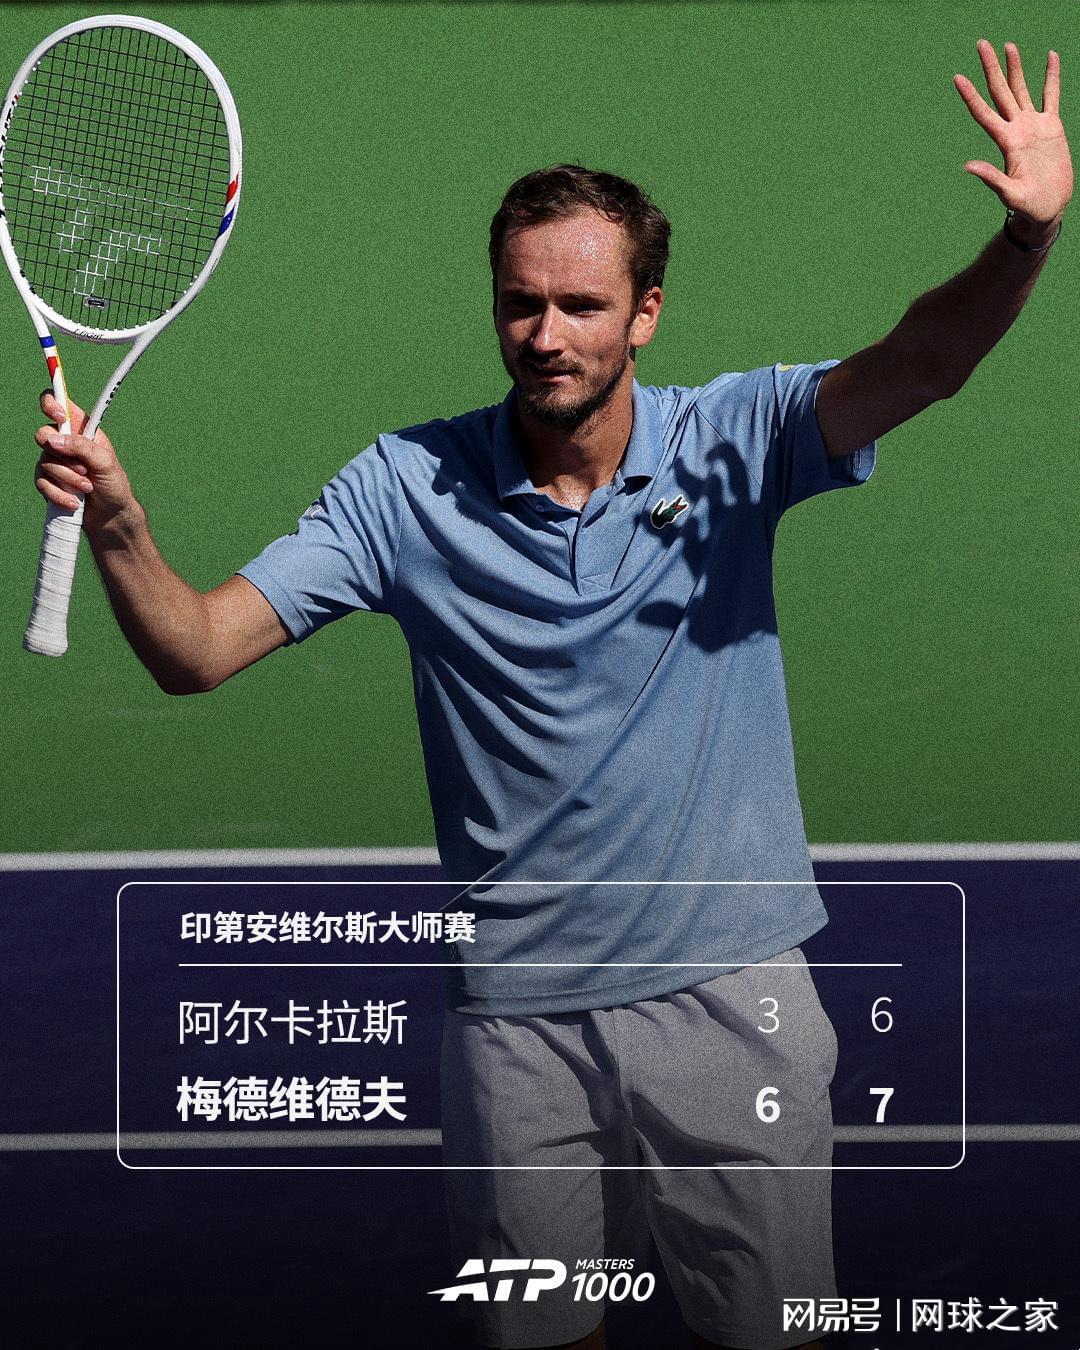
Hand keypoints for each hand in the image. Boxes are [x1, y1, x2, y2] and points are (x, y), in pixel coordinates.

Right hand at [34, 391, 135, 529]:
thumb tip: (53, 440)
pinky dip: (58, 493)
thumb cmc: (113, 485)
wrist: (110, 515)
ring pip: (45, 462)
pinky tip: (74, 502)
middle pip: (43, 435)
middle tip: (84, 469)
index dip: (52, 404)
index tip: (60, 418)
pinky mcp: (49, 481)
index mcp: (82, 430)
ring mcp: (55, 461)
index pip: (59, 404)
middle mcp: (65, 442)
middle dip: (62, 456)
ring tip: (88, 488)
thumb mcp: (105, 462)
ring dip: (68, 479)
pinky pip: (41, 482)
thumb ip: (81, 447)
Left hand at [954, 40, 1073, 234]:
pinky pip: (1052, 96)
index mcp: (1006, 142)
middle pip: (1001, 92)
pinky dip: (1052, 77)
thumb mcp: (1008, 194)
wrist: (1047, 209)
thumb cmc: (1027, 207)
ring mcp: (1034, 126)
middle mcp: (1017, 129)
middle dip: (991, 68)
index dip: (971, 95)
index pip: (984, 113)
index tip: (957, 77)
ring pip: (1022, 89)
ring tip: (1008, 45)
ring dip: (1015, 67)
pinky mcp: (1052, 127)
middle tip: (981, 43)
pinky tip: (1050, 57)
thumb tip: (967, 166)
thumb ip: (991, 178)